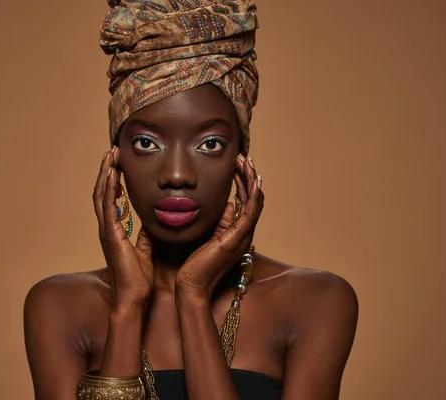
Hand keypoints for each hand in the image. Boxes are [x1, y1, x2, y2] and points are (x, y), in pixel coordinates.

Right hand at [93, 146, 153, 307]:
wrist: (134, 298)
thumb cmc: (139, 279)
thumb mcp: (145, 251)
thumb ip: (144, 236)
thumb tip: (149, 224)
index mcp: (114, 231)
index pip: (110, 199)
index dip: (112, 180)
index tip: (118, 163)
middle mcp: (107, 228)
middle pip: (102, 192)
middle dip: (107, 170)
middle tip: (113, 151)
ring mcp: (106, 231)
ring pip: (101, 194)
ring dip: (105, 173)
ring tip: (111, 154)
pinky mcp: (110, 234)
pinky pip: (107, 206)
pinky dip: (108, 187)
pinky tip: (112, 173)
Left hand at [175, 154, 263, 298]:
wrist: (191, 286)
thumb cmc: (194, 265)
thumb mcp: (207, 236)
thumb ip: (218, 221)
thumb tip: (227, 205)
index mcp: (235, 232)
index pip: (244, 201)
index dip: (242, 181)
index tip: (236, 164)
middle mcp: (242, 233)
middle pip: (253, 198)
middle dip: (248, 176)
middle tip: (244, 157)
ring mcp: (241, 236)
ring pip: (254, 202)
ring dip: (251, 180)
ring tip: (247, 161)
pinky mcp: (236, 239)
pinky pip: (251, 213)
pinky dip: (254, 195)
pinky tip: (254, 181)